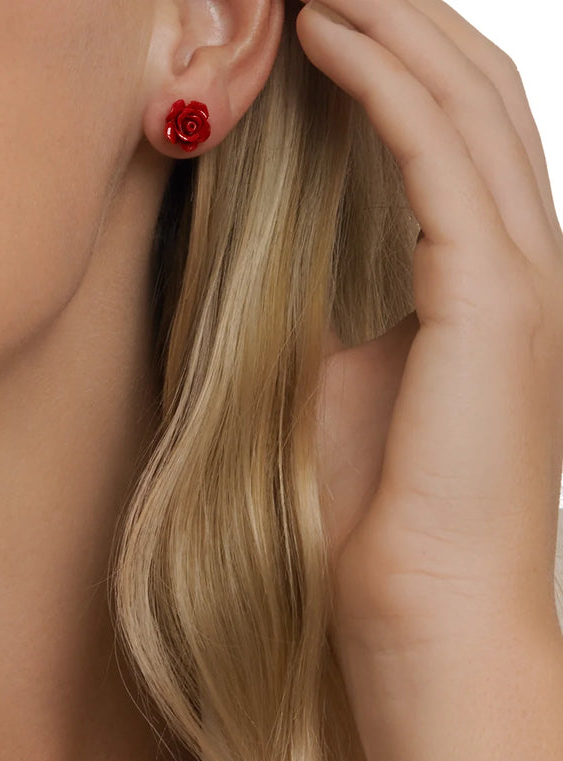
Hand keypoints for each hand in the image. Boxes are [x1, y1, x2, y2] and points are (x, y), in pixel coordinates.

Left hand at [301, 0, 562, 678]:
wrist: (420, 607)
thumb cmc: (382, 513)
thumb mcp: (360, 386)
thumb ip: (366, 317)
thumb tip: (340, 282)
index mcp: (495, 288)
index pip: (459, 137)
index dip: (401, 61)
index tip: (329, 13)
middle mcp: (527, 266)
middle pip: (475, 96)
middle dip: (406, 16)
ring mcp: (525, 278)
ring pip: (467, 105)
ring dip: (395, 25)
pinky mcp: (496, 299)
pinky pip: (438, 157)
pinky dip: (383, 85)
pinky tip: (329, 36)